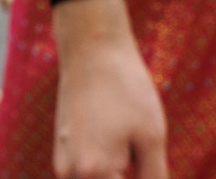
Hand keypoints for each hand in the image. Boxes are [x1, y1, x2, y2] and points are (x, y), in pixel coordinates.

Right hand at [52, 0, 167, 178]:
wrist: (92, 49)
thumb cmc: (127, 89)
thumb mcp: (152, 135)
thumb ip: (154, 176)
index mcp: (94, 173)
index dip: (142, 175)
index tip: (147, 159)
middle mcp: (70, 175)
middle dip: (128, 173)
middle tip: (139, 146)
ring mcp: (62, 165)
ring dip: (117, 172)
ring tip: (129, 141)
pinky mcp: (61, 152)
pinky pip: (86, 173)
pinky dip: (104, 165)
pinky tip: (116, 136)